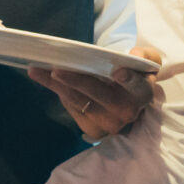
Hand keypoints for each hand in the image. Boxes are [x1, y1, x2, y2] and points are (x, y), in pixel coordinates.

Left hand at [30, 44, 162, 140]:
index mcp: (143, 95)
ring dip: (57, 86)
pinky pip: (72, 107)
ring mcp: (108, 123)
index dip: (130, 81)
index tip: (118, 71)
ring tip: (37, 70)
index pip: (139, 89)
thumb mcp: (146, 61)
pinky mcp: (91, 128)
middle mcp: (127, 113)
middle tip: (57, 69)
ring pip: (80, 102)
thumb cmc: (135, 74)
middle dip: (78, 82)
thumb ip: (145, 56)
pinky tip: (42, 77)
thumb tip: (134, 55)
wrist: (125, 96)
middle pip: (101, 96)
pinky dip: (56, 91)